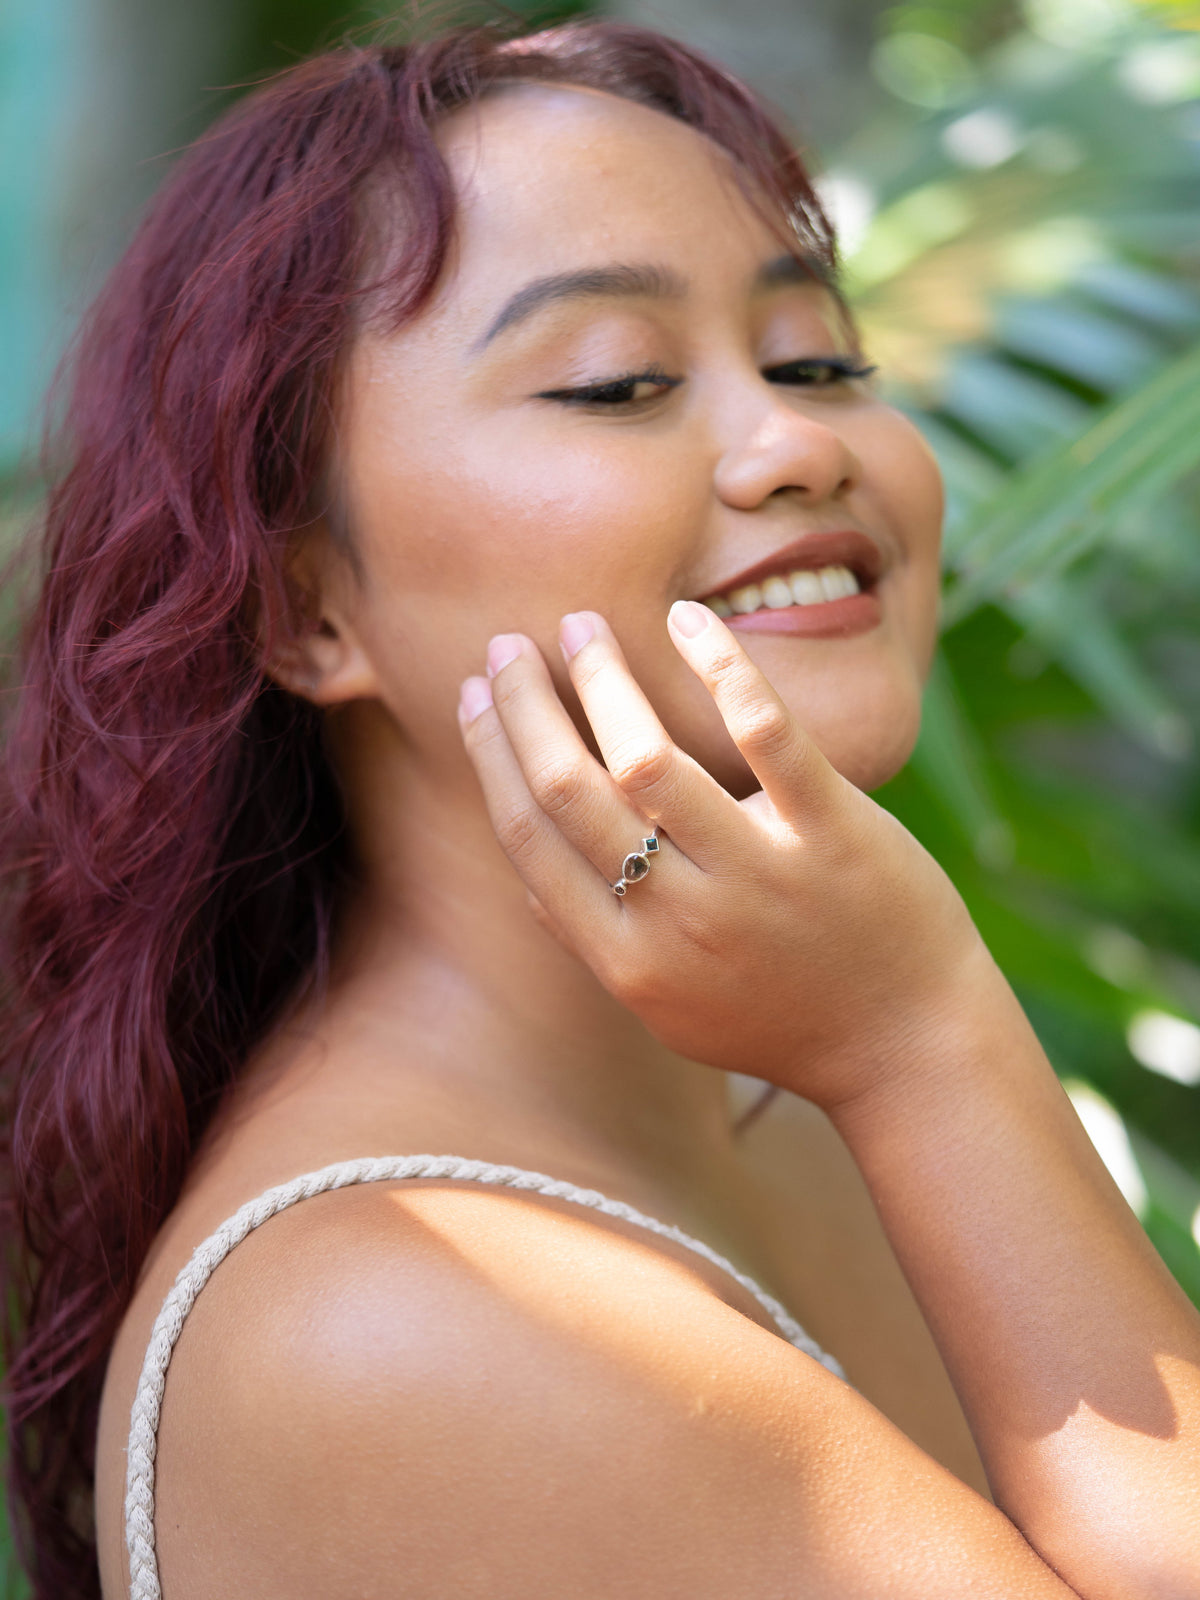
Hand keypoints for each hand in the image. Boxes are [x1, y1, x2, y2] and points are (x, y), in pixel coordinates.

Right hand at [458, 602, 988, 1110]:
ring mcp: (759, 878)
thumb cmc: (780, 1019)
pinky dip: (721, 665)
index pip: (529, 840)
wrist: (910, 1049)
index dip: (492, 756)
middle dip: (525, 707)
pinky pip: (766, 732)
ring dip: (601, 680)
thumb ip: (598, 944)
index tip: (477, 697)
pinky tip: (687, 619)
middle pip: (570, 792)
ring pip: (648, 761)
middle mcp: (682, 922)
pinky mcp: (833, 835)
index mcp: (628, 962)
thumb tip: (527, 874)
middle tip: (509, 646)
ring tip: (582, 629)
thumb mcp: (670, 1005)